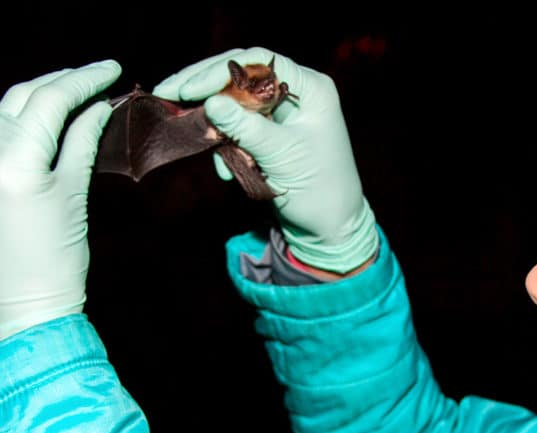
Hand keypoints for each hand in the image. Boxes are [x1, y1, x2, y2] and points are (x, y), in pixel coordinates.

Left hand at [0, 60, 120, 337]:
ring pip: (7, 108)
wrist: (24, 302)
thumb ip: (83, 141)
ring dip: (42, 93)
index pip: (49, 101)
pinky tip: (50, 113)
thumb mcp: (73, 195)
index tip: (111, 68)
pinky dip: (26, 115)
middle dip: (63, 80)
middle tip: (99, 75)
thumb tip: (99, 106)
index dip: (83, 79)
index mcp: (13, 162)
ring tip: (77, 88)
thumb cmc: (55, 258)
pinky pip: (1, 129)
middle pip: (23, 96)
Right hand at [154, 48, 377, 273]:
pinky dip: (226, 145)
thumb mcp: (281, 155)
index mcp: (310, 88)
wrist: (330, 226)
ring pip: (235, 103)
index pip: (259, 62)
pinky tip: (224, 169)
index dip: (219, 70)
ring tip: (192, 133)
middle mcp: (296, 93)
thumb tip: (210, 102)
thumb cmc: (319, 188)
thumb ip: (246, 128)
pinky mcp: (269, 135)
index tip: (188, 88)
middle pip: (242, 76)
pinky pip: (238, 128)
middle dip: (205, 88)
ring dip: (214, 122)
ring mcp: (281, 114)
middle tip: (166, 92)